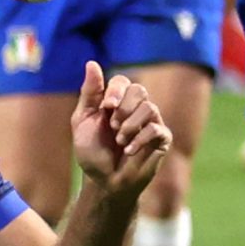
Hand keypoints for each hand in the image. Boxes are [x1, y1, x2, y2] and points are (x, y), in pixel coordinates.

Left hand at [69, 62, 169, 197]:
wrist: (104, 182)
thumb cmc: (92, 153)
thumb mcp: (83, 121)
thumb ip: (90, 93)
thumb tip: (91, 63)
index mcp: (117, 103)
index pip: (123, 82)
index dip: (116, 90)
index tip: (106, 107)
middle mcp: (135, 110)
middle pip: (139, 90)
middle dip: (124, 107)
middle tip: (113, 125)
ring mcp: (150, 123)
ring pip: (149, 107)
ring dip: (130, 125)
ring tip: (119, 141)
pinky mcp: (161, 139)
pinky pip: (157, 128)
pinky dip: (140, 139)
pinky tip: (129, 151)